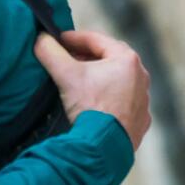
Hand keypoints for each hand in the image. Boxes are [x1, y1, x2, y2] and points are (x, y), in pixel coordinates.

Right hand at [34, 30, 152, 148]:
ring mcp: (143, 100)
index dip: (73, 38)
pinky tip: (95, 105)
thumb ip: (50, 52)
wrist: (105, 147)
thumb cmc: (90, 107)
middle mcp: (141, 77)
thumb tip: (41, 39)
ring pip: (118, 81)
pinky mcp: (140, 120)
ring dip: (99, 78)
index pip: (96, 40)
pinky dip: (109, 99)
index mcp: (127, 60)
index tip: (57, 40)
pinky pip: (123, 103)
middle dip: (87, 57)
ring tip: (79, 83)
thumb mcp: (66, 75)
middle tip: (67, 59)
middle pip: (109, 59)